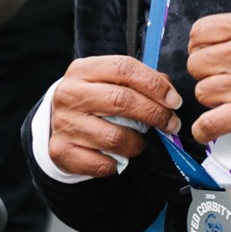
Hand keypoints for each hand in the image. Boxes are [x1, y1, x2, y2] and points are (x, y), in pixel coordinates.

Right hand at [48, 55, 182, 178]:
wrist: (56, 121)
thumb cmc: (93, 98)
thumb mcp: (109, 80)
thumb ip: (138, 81)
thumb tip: (169, 91)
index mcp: (84, 70)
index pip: (124, 68)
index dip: (155, 84)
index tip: (174, 101)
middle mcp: (70, 94)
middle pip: (122, 101)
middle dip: (155, 114)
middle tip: (171, 124)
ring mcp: (64, 123)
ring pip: (115, 138)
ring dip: (137, 143)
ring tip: (140, 142)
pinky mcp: (62, 151)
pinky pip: (102, 163)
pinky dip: (117, 163)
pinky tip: (119, 157)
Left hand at [186, 12, 230, 143]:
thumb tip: (220, 43)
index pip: (199, 32)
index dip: (199, 44)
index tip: (207, 52)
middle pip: (196, 63)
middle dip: (205, 72)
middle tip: (221, 76)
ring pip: (202, 91)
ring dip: (212, 97)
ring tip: (230, 97)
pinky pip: (209, 123)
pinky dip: (205, 130)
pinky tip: (209, 129)